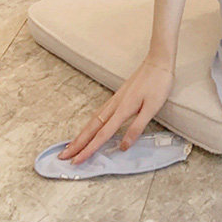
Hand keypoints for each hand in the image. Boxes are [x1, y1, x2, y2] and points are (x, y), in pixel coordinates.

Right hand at [56, 55, 174, 164]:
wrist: (158, 60)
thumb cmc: (158, 83)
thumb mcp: (153, 107)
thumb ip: (137, 127)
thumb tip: (123, 147)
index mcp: (123, 109)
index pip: (102, 134)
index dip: (89, 149)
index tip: (76, 161)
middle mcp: (115, 105)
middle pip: (92, 128)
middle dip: (77, 143)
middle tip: (63, 156)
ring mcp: (116, 99)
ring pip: (93, 119)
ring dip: (81, 134)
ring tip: (71, 145)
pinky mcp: (119, 95)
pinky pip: (100, 113)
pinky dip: (91, 123)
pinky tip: (90, 126)